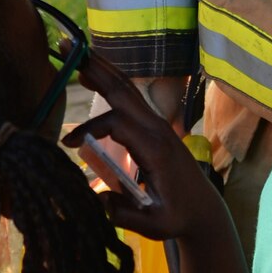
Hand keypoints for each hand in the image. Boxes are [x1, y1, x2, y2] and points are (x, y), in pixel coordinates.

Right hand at [66, 50, 222, 242]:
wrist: (204, 210)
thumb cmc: (177, 218)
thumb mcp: (153, 224)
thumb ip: (124, 214)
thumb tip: (98, 200)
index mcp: (156, 150)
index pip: (118, 124)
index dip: (91, 128)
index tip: (68, 144)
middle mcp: (158, 129)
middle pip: (124, 92)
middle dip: (95, 70)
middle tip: (67, 47)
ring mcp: (158, 124)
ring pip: (128, 89)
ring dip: (102, 69)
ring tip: (76, 49)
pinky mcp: (156, 126)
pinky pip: (131, 97)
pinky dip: (111, 81)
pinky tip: (95, 70)